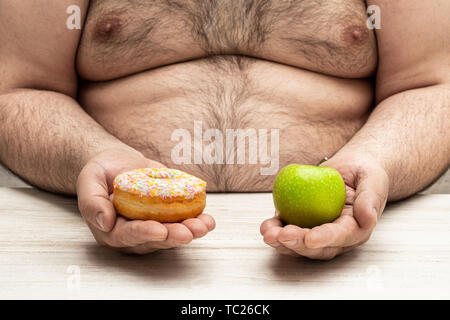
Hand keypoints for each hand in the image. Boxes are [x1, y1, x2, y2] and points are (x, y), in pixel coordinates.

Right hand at [76, 149, 214, 253]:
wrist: (116, 163)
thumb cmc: (100, 172)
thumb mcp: (89, 180)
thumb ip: (92, 202)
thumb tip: (105, 222)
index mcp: (110, 229)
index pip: (127, 235)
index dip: (144, 233)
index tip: (160, 230)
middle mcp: (132, 234)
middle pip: (154, 240)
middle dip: (173, 236)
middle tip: (189, 232)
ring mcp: (151, 228)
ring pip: (171, 235)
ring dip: (190, 231)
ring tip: (204, 225)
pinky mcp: (165, 218)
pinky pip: (181, 223)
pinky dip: (196, 221)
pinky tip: (207, 219)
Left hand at [260, 153, 388, 259]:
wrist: (352, 169)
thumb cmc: (365, 173)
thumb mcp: (372, 179)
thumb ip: (370, 198)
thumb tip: (368, 218)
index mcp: (357, 228)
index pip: (341, 236)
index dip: (325, 238)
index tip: (310, 238)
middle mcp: (337, 236)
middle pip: (317, 247)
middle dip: (298, 244)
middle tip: (282, 235)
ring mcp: (318, 231)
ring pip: (300, 244)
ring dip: (282, 242)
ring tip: (268, 233)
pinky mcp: (303, 223)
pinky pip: (288, 229)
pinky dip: (276, 229)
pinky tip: (266, 226)